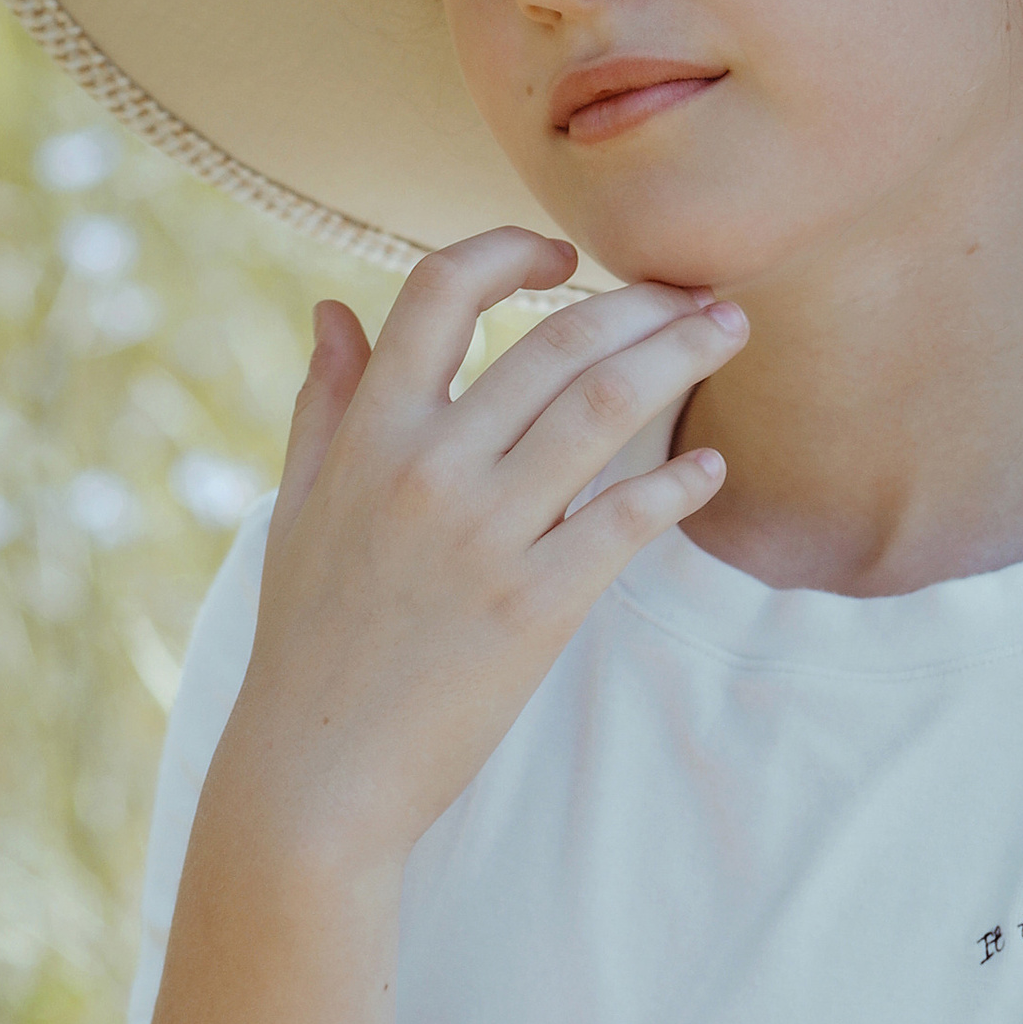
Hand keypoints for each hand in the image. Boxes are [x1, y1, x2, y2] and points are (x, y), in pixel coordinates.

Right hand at [206, 226, 746, 881]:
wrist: (317, 773)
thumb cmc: (307, 637)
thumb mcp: (297, 506)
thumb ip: (325, 401)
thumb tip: (336, 308)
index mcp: (368, 434)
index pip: (441, 290)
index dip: (509, 250)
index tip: (561, 254)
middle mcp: (428, 469)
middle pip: (554, 342)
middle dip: (640, 302)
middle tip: (695, 291)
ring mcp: (485, 536)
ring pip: (603, 410)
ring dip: (678, 358)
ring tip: (726, 333)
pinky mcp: (535, 606)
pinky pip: (626, 519)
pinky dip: (678, 482)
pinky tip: (710, 468)